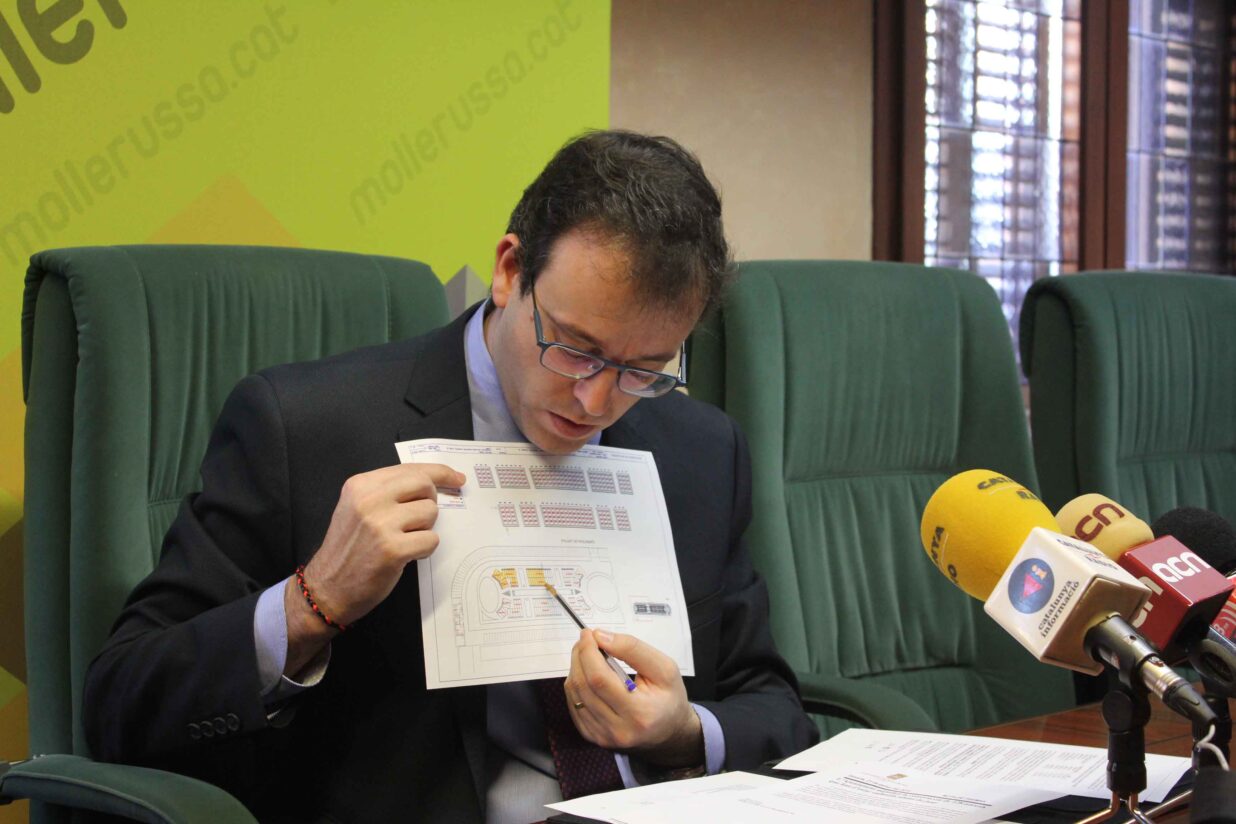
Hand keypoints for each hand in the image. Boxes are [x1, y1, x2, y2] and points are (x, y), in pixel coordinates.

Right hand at [283, 463, 464, 675]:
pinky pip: (431, 539)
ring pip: (431, 512)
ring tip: (404, 539)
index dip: (440, 472)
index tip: (457, 478)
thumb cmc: (348, 549)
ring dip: (425, 528)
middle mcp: (369, 499)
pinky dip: (424, 549)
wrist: (327, 588)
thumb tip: (432, 483)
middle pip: (424, 484)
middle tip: (421, 518)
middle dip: (431, 500)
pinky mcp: (392, 549)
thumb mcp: (357, 508)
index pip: (410, 468)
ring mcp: (380, 524)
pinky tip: (406, 555)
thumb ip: (387, 492)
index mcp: (361, 485)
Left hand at [564, 630, 702, 768]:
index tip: (589, 634)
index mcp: (639, 713)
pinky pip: (574, 706)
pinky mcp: (594, 738)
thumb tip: (600, 637)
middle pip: (583, 686)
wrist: (670, 730)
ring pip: (575, 695)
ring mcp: (604, 737)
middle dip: (580, 656)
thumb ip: (633, 649)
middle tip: (586, 639)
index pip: (600, 679)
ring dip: (576, 668)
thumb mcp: (664, 668)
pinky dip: (576, 685)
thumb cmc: (669, 697)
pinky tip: (587, 675)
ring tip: (588, 655)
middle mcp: (618, 730)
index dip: (588, 652)